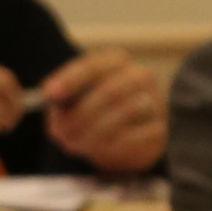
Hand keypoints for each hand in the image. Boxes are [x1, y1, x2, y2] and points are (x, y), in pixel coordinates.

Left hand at [35, 48, 167, 174]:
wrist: (124, 139)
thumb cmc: (93, 113)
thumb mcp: (73, 103)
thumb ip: (62, 100)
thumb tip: (52, 99)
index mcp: (115, 62)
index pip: (93, 66)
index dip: (71, 79)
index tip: (51, 93)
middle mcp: (140, 76)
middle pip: (110, 91)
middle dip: (81, 115)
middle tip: (62, 133)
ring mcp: (155, 102)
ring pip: (125, 112)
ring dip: (94, 131)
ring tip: (75, 143)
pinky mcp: (160, 129)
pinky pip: (137, 136)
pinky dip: (112, 144)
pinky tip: (98, 149)